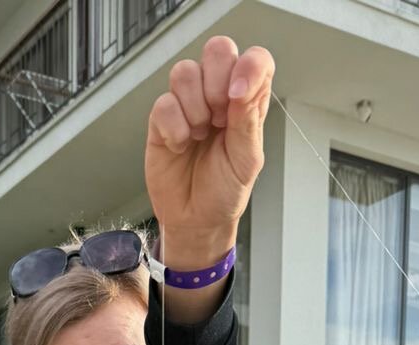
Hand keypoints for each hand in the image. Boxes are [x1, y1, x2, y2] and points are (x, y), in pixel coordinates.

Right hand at [146, 38, 274, 261]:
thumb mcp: (247, 160)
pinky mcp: (162, 119)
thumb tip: (242, 83)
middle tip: (219, 119)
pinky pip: (164, 103)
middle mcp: (217, 94)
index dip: (249, 66)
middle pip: (217, 50)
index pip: (255, 59)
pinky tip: (181, 146)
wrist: (196, 220)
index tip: (239, 95)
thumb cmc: (224, 190)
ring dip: (194, 108)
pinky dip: (174, 128)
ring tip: (199, 136)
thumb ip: (247, 120)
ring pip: (185, 71)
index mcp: (246, 100)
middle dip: (217, 84)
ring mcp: (188, 104)